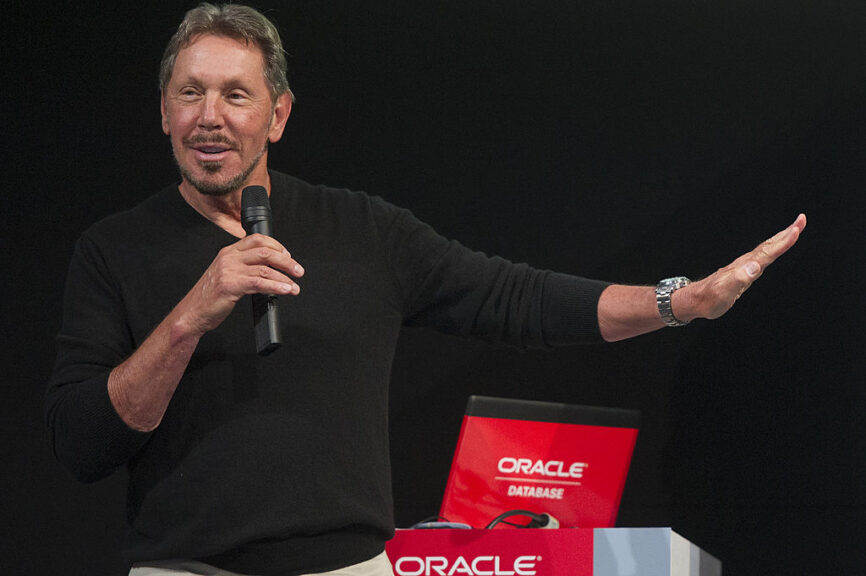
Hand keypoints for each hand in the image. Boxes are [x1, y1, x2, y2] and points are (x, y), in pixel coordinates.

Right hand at [179, 233, 303, 335]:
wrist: (193, 312)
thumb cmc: (211, 297)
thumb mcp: (227, 274)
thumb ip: (245, 267)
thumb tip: (271, 268)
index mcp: (229, 252)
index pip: (257, 239)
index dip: (277, 246)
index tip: (288, 256)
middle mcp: (229, 257)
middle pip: (265, 251)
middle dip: (286, 261)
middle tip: (299, 271)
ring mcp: (229, 271)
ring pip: (265, 268)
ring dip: (284, 277)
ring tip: (295, 287)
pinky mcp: (230, 285)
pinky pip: (259, 282)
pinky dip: (275, 286)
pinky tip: (284, 291)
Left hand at [674, 214, 806, 321]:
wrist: (694, 301)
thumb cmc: (708, 299)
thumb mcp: (723, 292)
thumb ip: (738, 280)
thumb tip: (755, 267)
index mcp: (744, 267)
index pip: (768, 251)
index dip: (784, 240)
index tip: (797, 228)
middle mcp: (745, 264)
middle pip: (769, 245)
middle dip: (787, 233)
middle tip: (801, 219)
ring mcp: (743, 267)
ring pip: (766, 249)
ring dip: (781, 239)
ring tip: (794, 230)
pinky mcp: (742, 272)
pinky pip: (761, 258)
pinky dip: (772, 251)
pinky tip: (773, 251)